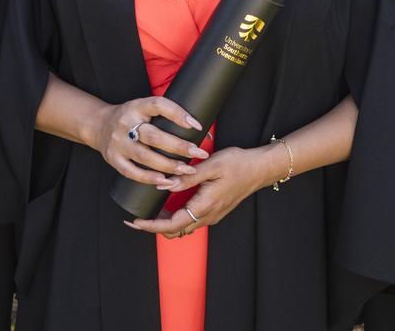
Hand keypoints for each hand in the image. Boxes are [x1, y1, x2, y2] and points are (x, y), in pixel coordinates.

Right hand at [95, 95, 209, 184]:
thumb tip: (200, 129)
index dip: (178, 114)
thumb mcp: (143, 108)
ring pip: (145, 156)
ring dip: (169, 166)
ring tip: (187, 170)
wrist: (98, 125)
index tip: (196, 125)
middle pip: (154, 136)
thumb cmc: (131, 117)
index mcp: (136, 106)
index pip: (158, 105)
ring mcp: (118, 142)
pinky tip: (165, 181)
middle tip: (198, 153)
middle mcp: (126, 123)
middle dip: (179, 146)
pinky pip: (132, 172)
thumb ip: (164, 116)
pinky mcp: (113, 159)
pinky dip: (149, 178)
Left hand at [123, 146, 263, 238]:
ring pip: (183, 227)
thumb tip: (163, 185)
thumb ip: (187, 176)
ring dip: (165, 223)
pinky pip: (191, 220)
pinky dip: (176, 217)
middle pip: (175, 231)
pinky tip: (168, 205)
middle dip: (154, 227)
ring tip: (148, 211)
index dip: (151, 226)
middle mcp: (208, 216)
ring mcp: (212, 215)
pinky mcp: (214, 210)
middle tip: (136, 218)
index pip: (172, 225)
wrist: (259, 169)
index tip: (135, 222)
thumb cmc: (238, 164)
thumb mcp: (211, 165)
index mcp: (205, 206)